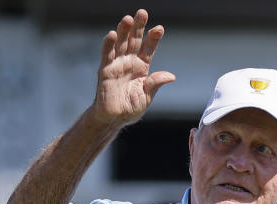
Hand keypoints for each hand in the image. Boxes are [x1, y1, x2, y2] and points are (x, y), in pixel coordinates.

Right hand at [93, 10, 174, 126]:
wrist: (115, 118)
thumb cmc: (131, 107)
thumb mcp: (147, 95)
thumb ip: (155, 83)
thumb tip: (171, 76)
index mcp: (141, 68)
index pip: (148, 49)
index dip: (153, 39)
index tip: (159, 28)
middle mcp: (129, 62)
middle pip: (134, 41)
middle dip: (138, 27)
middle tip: (142, 13)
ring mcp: (117, 65)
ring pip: (120, 44)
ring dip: (123, 31)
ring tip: (128, 19)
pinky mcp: (105, 70)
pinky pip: (107, 55)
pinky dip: (109, 45)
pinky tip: (112, 34)